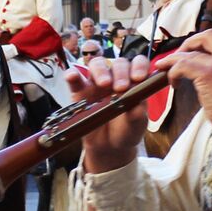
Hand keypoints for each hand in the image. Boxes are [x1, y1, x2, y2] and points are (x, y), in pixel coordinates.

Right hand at [67, 56, 149, 174]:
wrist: (109, 147)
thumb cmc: (127, 130)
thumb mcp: (136, 124)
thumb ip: (137, 112)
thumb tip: (137, 102)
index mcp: (134, 81)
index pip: (138, 63)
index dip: (139, 66)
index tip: (138, 78)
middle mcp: (115, 78)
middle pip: (118, 63)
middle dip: (121, 72)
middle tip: (121, 88)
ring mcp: (96, 83)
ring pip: (97, 64)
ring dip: (100, 71)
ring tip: (103, 84)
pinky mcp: (79, 92)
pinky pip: (74, 79)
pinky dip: (72, 75)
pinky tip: (72, 76)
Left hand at [153, 28, 211, 139]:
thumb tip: (211, 69)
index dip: (209, 39)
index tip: (199, 49)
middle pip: (209, 35)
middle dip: (191, 42)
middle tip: (182, 54)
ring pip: (192, 49)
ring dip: (176, 58)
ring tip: (167, 67)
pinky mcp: (209, 74)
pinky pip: (183, 64)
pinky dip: (173, 71)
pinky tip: (173, 82)